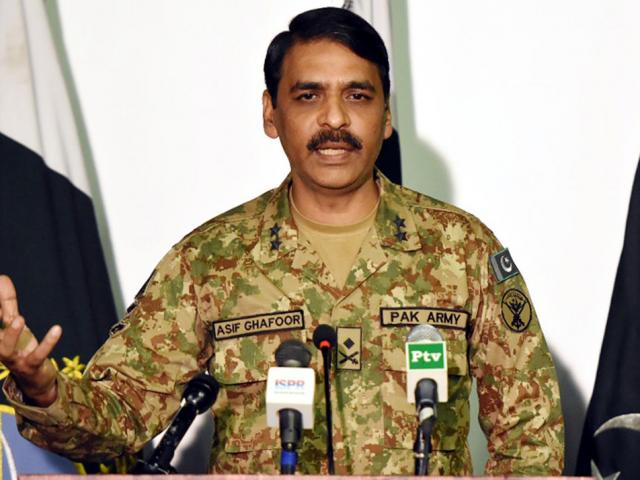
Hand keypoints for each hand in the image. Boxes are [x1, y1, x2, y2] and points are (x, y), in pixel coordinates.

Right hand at [0, 275, 61, 406]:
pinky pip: (38, 356)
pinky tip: (57, 329)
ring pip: (5, 349)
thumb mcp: (14, 324)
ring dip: (10, 334)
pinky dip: (47, 343)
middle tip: (0, 311)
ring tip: (18, 318)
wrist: (34, 379)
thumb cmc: (21, 347)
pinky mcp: (30, 366)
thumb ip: (7, 303)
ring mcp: (13, 360)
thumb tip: (2, 278)